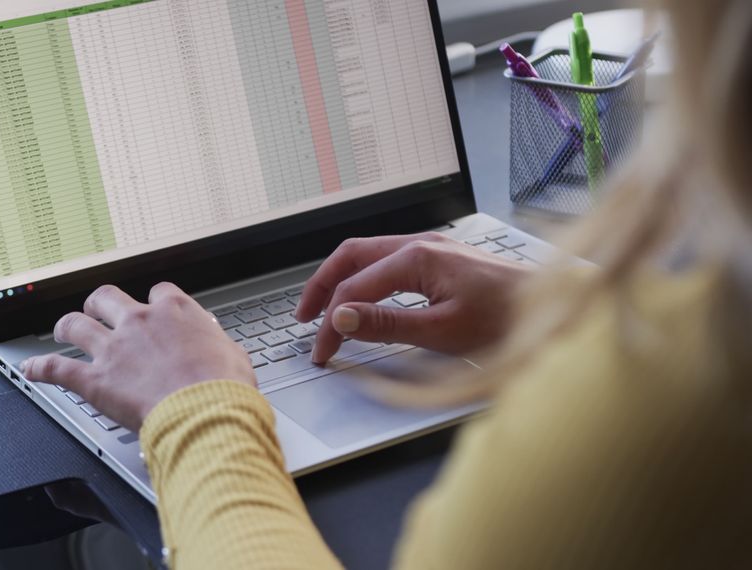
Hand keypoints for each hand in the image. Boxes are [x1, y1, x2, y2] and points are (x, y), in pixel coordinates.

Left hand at [20, 283, 255, 430]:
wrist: (206, 413)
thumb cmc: (224, 389)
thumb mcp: (234, 355)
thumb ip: (217, 342)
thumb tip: (216, 343)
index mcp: (174, 312)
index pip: (158, 292)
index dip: (152, 301)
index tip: (152, 309)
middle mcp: (139, 323)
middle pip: (107, 297)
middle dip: (99, 304)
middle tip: (97, 311)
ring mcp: (114, 349)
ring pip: (76, 324)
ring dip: (66, 325)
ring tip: (61, 330)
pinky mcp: (96, 380)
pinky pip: (58, 369)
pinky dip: (40, 368)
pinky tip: (30, 369)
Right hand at [294, 233, 533, 363]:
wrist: (555, 307)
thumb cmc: (508, 319)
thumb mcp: (441, 330)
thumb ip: (385, 323)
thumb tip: (341, 316)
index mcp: (416, 257)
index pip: (353, 289)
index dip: (330, 322)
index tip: (322, 349)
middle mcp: (420, 244)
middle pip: (350, 256)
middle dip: (321, 285)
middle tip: (303, 317)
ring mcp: (431, 248)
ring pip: (367, 255)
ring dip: (341, 279)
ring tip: (324, 306)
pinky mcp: (440, 259)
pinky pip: (387, 260)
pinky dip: (364, 278)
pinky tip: (363, 296)